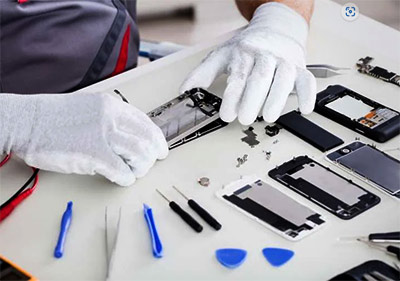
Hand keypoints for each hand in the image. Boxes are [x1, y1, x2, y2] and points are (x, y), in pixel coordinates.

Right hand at [0, 92, 167, 185]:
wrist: (25, 122)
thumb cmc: (52, 118)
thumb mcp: (88, 109)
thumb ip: (110, 121)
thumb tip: (127, 140)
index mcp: (111, 105)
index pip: (146, 122)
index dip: (157, 139)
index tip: (161, 149)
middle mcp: (112, 117)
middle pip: (148, 139)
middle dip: (154, 156)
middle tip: (151, 164)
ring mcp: (103, 134)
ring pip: (140, 154)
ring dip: (141, 168)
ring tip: (133, 172)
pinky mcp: (93, 154)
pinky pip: (122, 170)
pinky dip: (126, 178)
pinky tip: (121, 179)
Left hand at [180, 2, 315, 124]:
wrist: (275, 27)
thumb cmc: (246, 47)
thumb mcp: (221, 56)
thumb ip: (202, 75)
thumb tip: (184, 92)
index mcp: (243, 54)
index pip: (237, 77)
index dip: (232, 97)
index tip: (226, 114)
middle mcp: (264, 56)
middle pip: (260, 77)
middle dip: (252, 99)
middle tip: (245, 119)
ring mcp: (283, 61)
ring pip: (284, 77)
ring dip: (278, 98)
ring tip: (269, 116)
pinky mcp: (299, 66)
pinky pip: (306, 79)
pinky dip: (308, 94)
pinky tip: (304, 109)